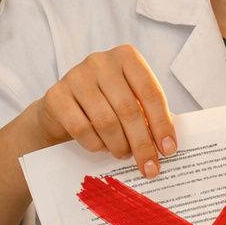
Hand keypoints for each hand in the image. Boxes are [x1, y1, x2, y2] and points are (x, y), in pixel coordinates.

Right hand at [30, 45, 176, 176]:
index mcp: (127, 57)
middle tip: (149, 167)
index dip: (162, 124)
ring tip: (124, 155)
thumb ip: (149, 116)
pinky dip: (95, 144)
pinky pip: (81, 128)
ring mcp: (76, 76)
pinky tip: (101, 148)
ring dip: (119, 146)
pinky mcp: (56, 95)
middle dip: (142, 143)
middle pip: (128, 109)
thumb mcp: (131, 101)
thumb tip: (167, 146)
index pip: (151, 92)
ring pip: (105, 121)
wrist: (64, 105)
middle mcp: (101, 61)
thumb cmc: (107, 102)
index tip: (169, 150)